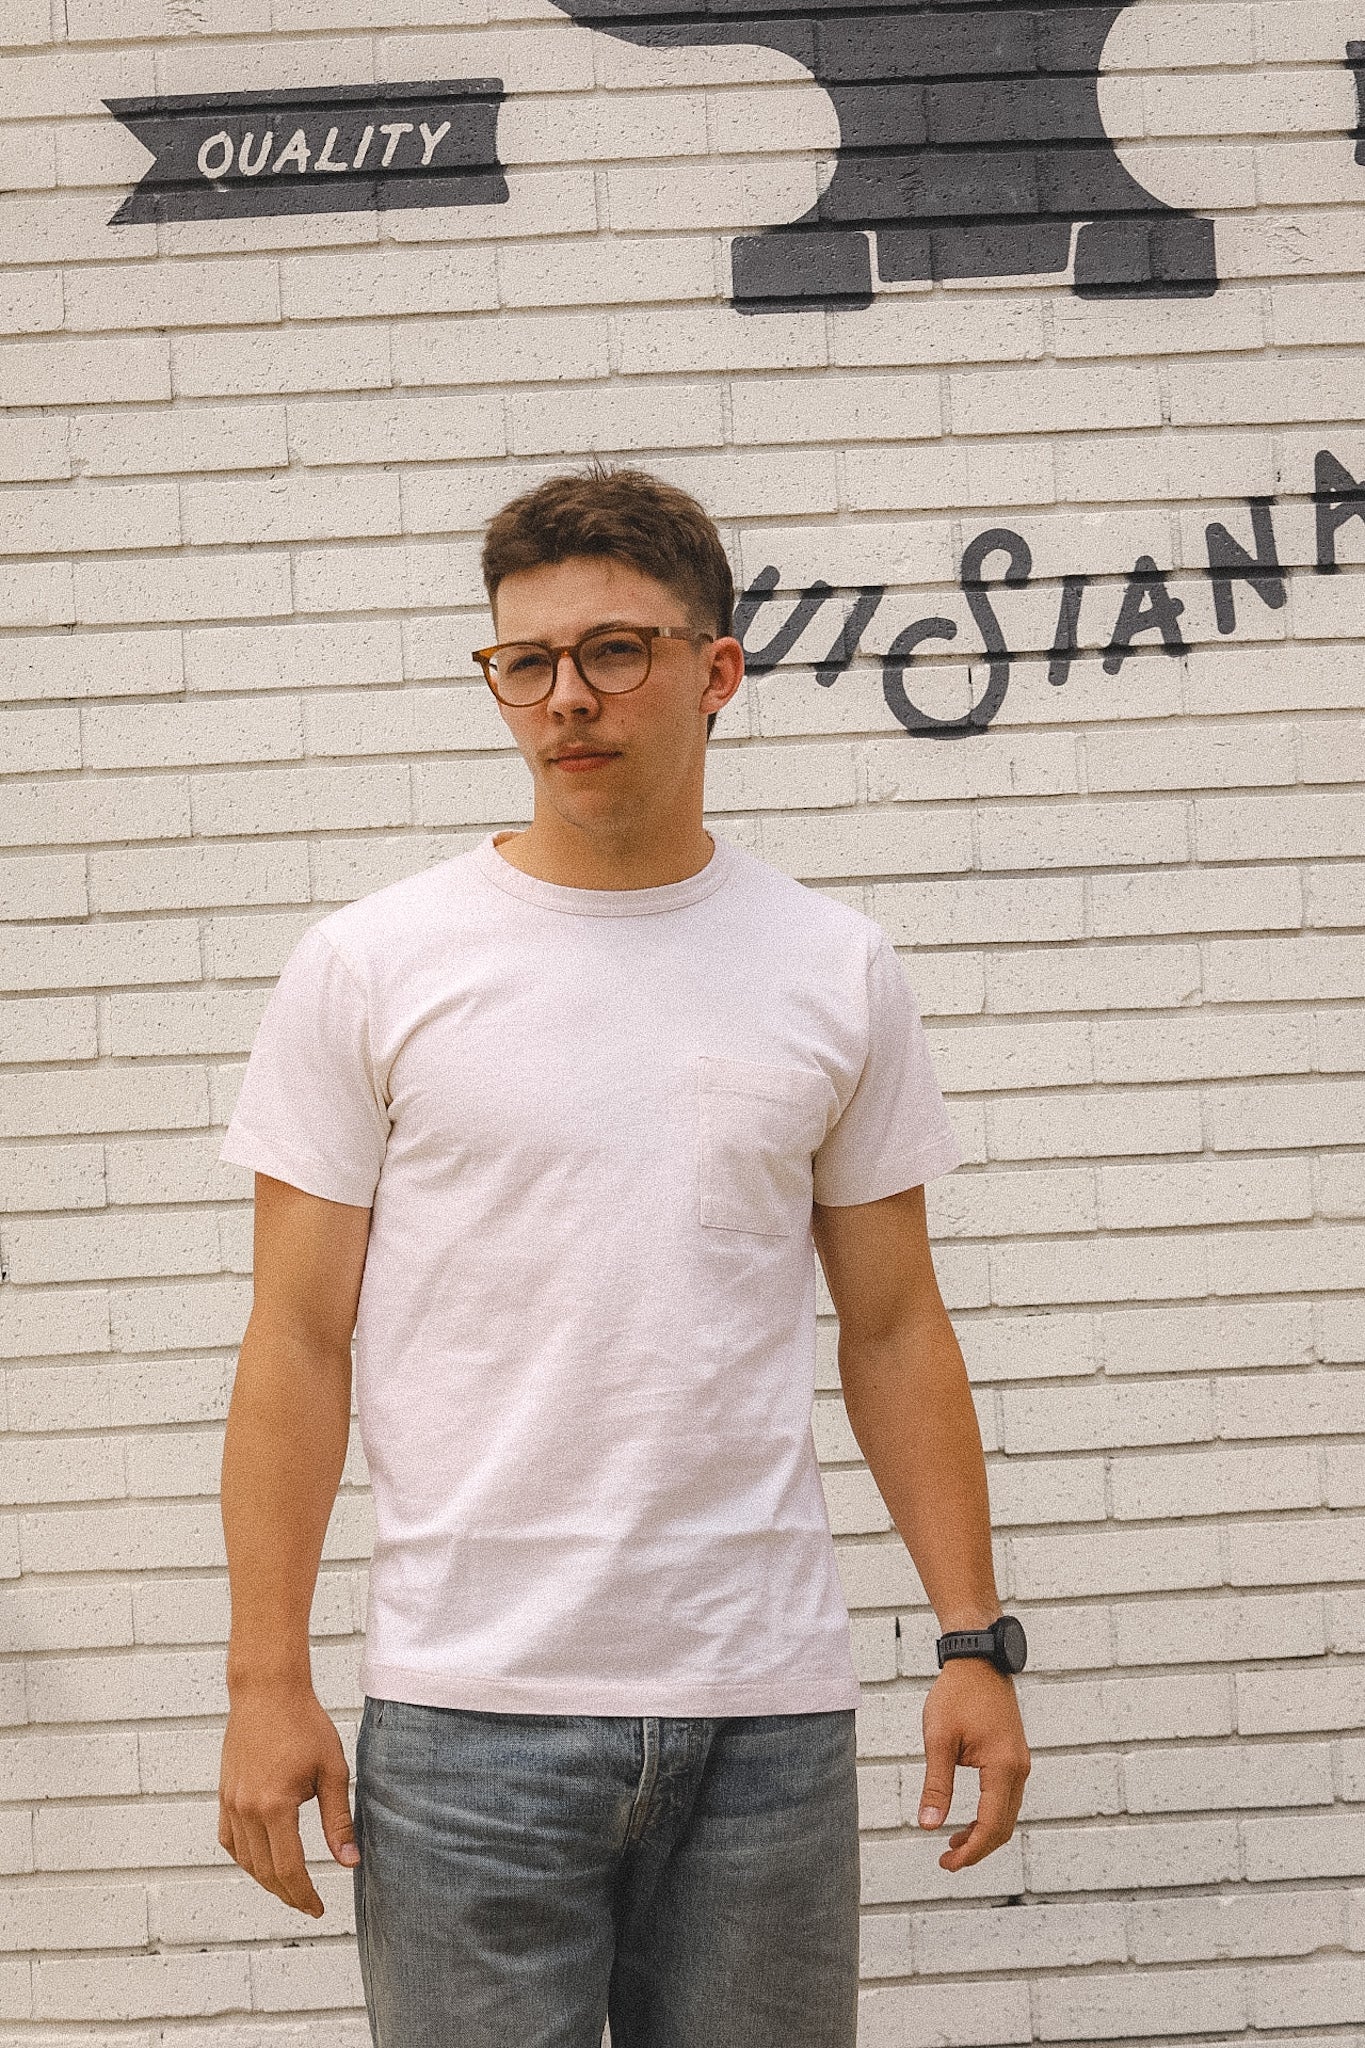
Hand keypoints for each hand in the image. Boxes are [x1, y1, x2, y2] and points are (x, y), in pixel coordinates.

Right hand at [218, 1684, 358, 1915]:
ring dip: (266, 1880)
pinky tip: (261, 1860)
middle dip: (287, 1894)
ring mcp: (231, 1803)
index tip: (317, 1909)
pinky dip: (245, 1858)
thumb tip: (348, 1863)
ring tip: (289, 1887)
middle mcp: (247, 1810)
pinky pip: (229, 1840)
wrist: (267, 1691)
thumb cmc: (304, 1724)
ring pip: (244, 1860)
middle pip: (264, 1872)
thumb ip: (338, 1820)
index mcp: (275, 1807)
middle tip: (308, 1904)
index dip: (304, 1895)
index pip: (288, 1869)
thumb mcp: (332, 1770)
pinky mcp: (224, 1794)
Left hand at [917, 1658, 1029, 1870]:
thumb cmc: (957, 1694)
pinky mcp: (1014, 1757)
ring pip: (1006, 1814)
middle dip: (977, 1849)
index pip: (990, 1825)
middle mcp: (1018, 1769)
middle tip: (947, 1861)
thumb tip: (928, 1825)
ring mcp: (1019, 1763)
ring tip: (953, 1845)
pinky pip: (1006, 1798)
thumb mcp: (939, 1739)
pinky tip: (968, 1821)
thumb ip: (936, 1785)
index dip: (971, 1851)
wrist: (978, 1659)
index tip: (947, 1864)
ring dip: (983, 1834)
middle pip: (1003, 1826)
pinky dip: (989, 1816)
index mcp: (1002, 1768)